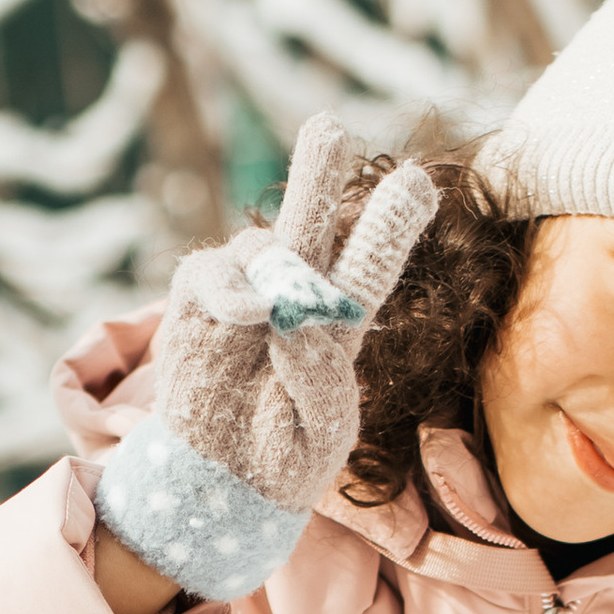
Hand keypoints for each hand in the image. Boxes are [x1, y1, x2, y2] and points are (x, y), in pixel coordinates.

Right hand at [92, 117, 437, 601]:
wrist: (220, 485)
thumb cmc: (283, 460)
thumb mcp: (325, 434)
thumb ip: (321, 379)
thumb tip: (290, 317)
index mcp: (339, 324)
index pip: (368, 264)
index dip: (389, 224)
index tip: (416, 183)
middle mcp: (294, 297)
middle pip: (311, 223)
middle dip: (318, 172)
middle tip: (330, 128)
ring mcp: (244, 296)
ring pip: (258, 247)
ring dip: (270, 265)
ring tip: (270, 313)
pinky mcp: (197, 306)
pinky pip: (209, 274)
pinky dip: (226, 287)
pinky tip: (245, 314)